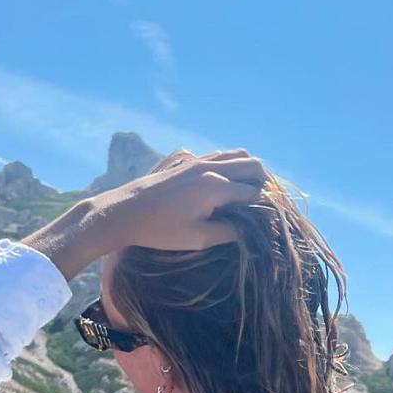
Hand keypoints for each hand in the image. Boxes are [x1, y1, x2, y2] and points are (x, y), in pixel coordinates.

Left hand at [98, 147, 266, 250]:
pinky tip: (226, 182)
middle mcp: (211, 168)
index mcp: (216, 187)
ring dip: (249, 170)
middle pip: (252, 165)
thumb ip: (228, 233)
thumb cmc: (160, 229)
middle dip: (264, 182)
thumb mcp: (198, 238)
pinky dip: (232, 164)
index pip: (254, 192)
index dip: (264, 207)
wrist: (125, 211)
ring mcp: (198, 161)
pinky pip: (220, 155)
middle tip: (264, 203)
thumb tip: (250, 231)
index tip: (267, 221)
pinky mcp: (187, 161)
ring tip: (249, 191)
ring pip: (237, 154)